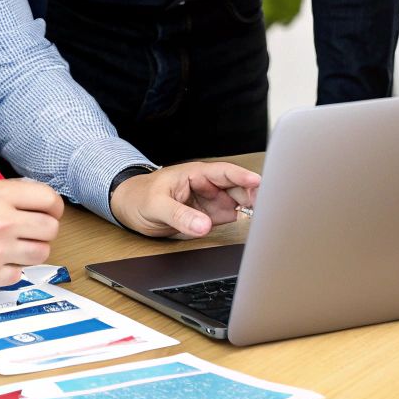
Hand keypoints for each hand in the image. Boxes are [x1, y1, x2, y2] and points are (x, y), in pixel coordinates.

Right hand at [0, 178, 63, 288]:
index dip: (54, 206)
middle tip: (35, 230)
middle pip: (50, 228)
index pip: (48, 199)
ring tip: (15, 245)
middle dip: (45, 229)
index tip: (52, 211)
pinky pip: (20, 273)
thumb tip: (41, 201)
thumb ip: (10, 194)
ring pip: (41, 253)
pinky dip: (12, 268)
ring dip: (32, 250)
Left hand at [109, 162, 260, 237]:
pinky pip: (230, 217)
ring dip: (251, 208)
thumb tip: (203, 225)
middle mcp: (206, 186)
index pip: (224, 173)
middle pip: (237, 188)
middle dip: (254, 195)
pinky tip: (253, 225)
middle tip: (268, 207)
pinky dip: (243, 220)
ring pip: (238, 203)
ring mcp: (209, 201)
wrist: (129, 208)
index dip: (243, 177)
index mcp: (195, 174)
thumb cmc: (139, 197)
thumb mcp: (157, 205)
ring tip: (266, 217)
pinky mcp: (209, 216)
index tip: (260, 183)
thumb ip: (180, 215)